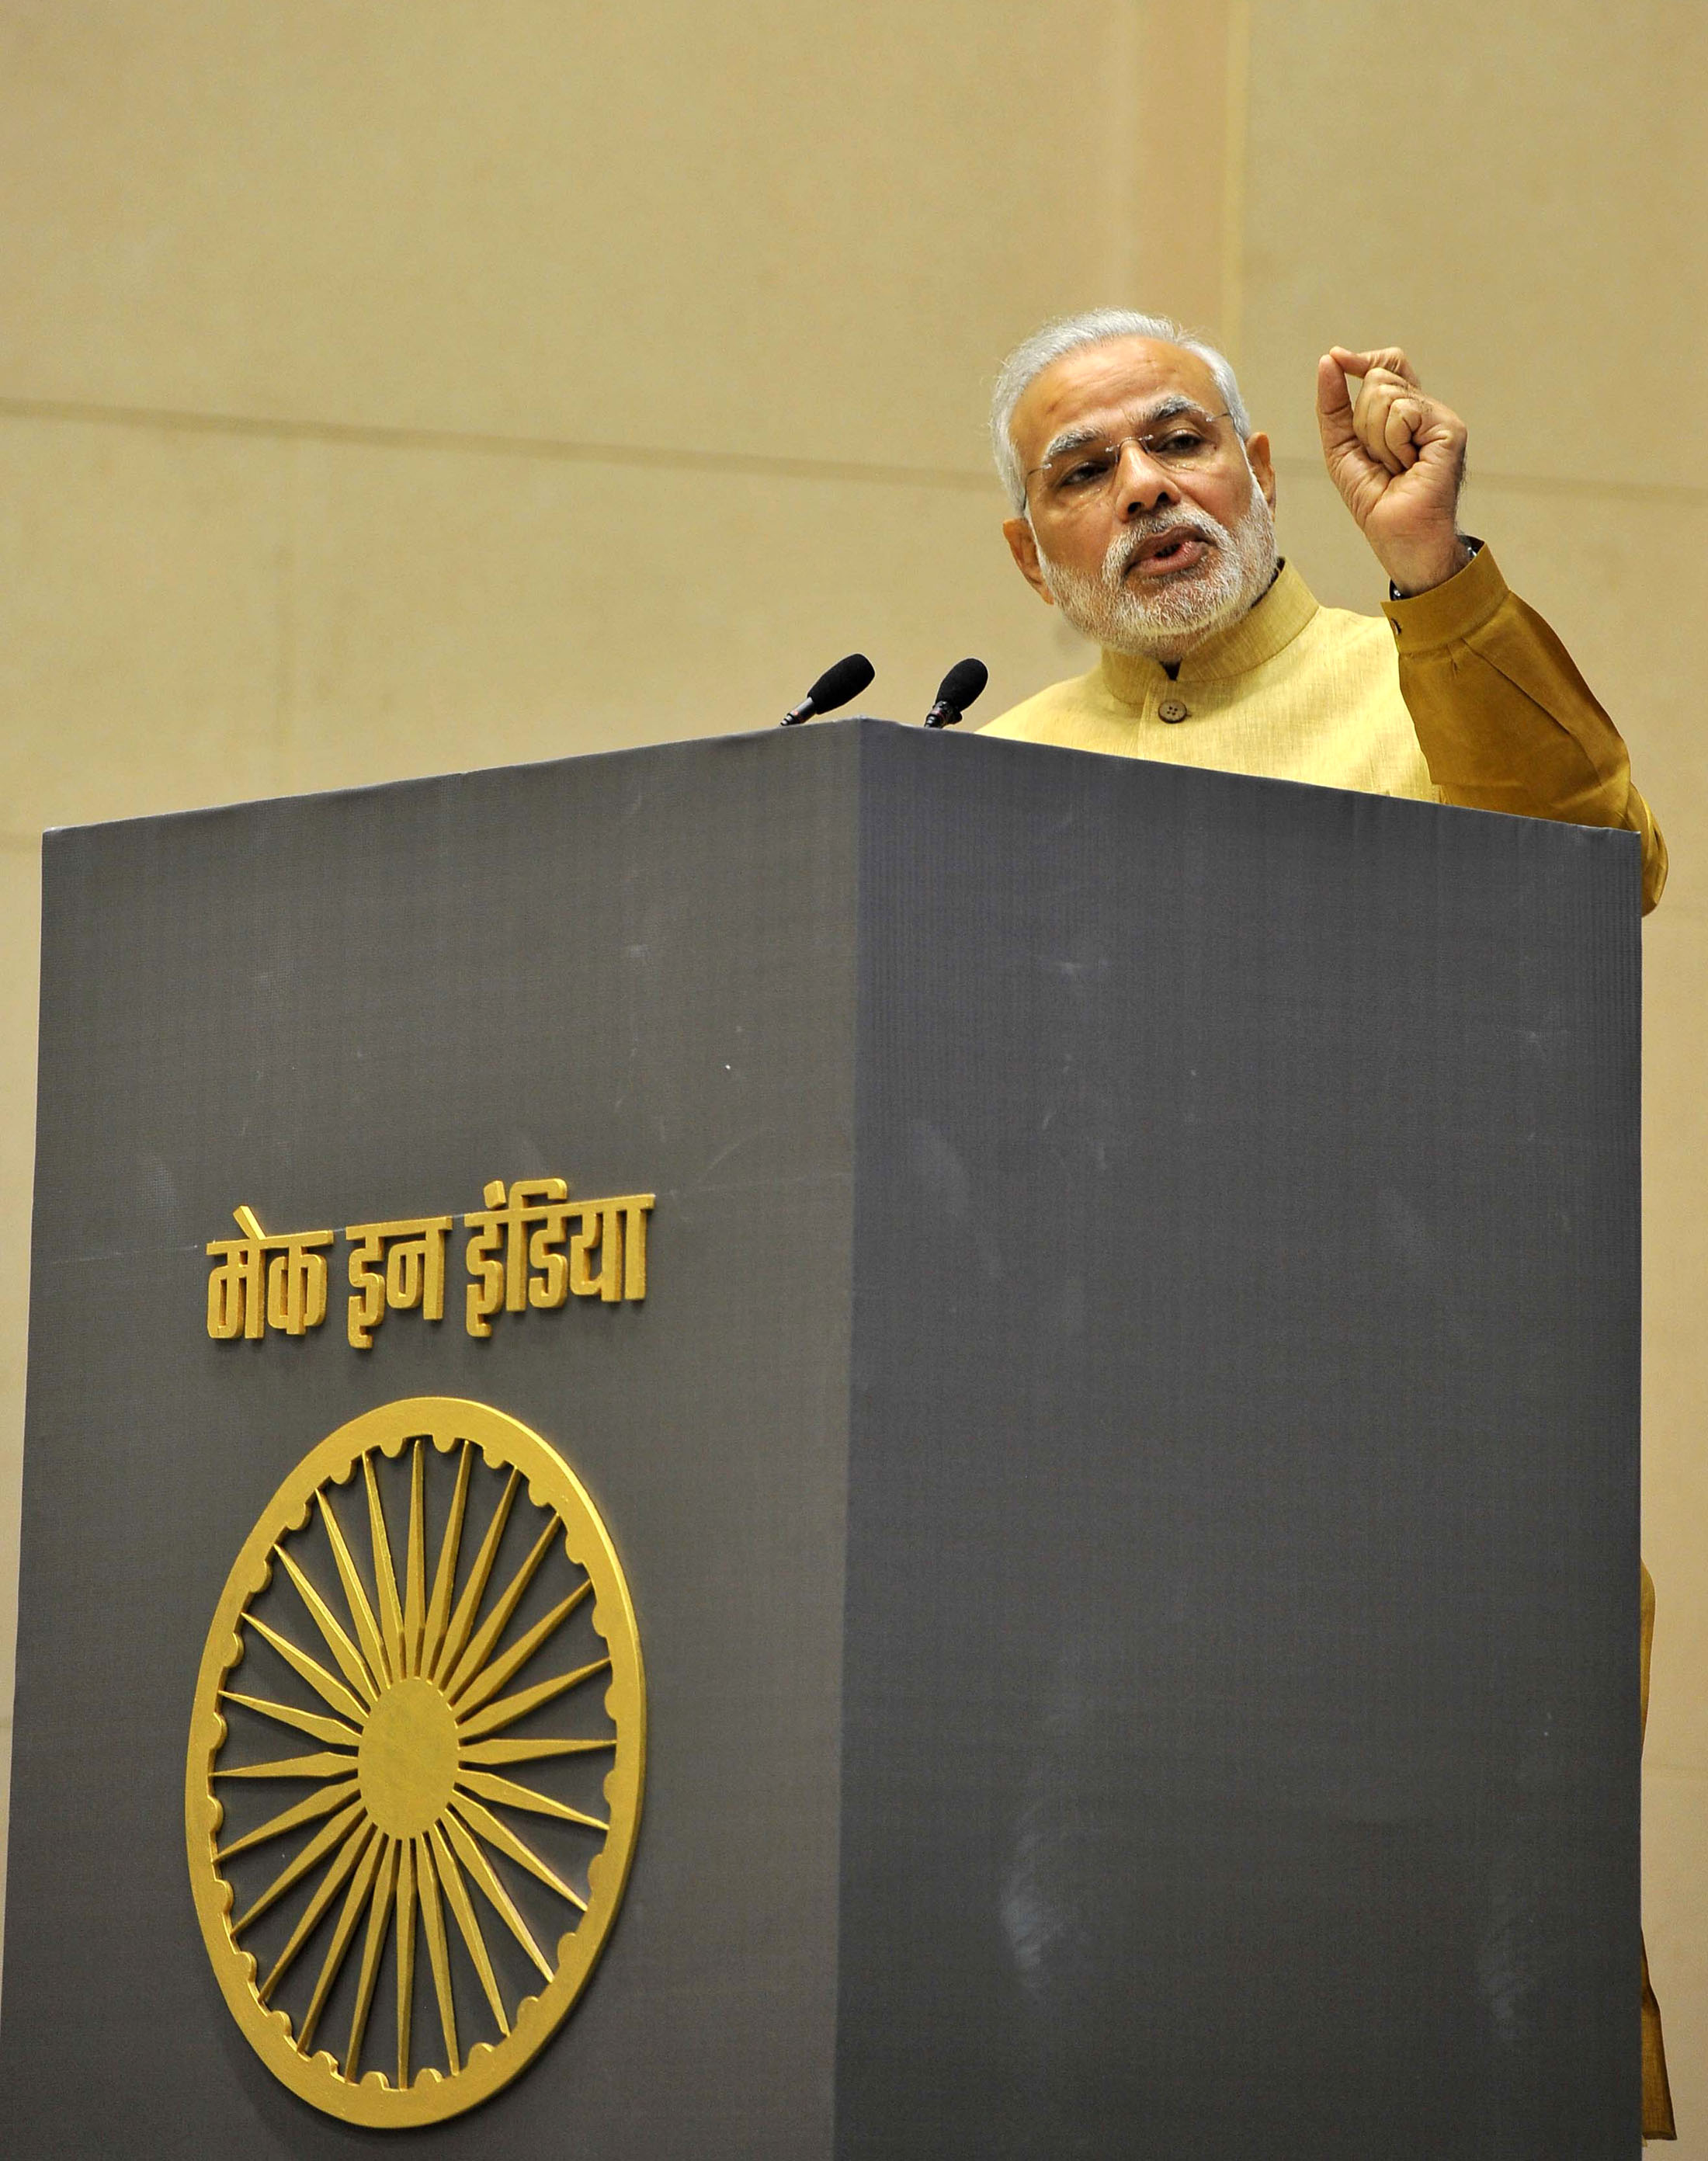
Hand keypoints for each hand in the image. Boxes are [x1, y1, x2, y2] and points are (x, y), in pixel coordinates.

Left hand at [1316, 346, 1470, 594]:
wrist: (1401, 537)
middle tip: (1381, 460)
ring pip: (1385, 395)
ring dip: (1376, 439)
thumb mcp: (1342, 448)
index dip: (1362, 360)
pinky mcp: (1449, 428)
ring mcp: (1440, 417)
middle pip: (1377, 380)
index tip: (1335, 358)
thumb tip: (1330, 358)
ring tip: (1395, 467)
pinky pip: (1402, 413)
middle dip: (1362, 424)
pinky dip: (1392, 444)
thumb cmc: (1375, 500)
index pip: (1386, 366)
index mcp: (1403, 413)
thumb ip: (1334, 406)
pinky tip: (1409, 466)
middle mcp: (1424, 410)